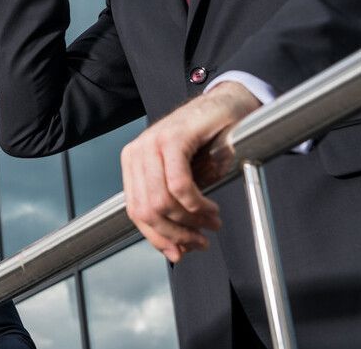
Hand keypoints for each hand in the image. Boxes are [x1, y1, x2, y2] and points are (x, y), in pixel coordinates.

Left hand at [120, 81, 260, 261]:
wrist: (227, 106)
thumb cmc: (207, 142)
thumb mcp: (185, 179)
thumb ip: (174, 208)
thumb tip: (176, 248)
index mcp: (133, 163)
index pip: (135, 211)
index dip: (157, 238)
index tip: (178, 253)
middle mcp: (137, 152)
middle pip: (147, 210)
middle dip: (177, 233)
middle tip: (202, 241)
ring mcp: (151, 143)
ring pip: (161, 201)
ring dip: (190, 220)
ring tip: (212, 222)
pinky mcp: (172, 138)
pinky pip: (179, 184)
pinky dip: (196, 203)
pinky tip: (211, 207)